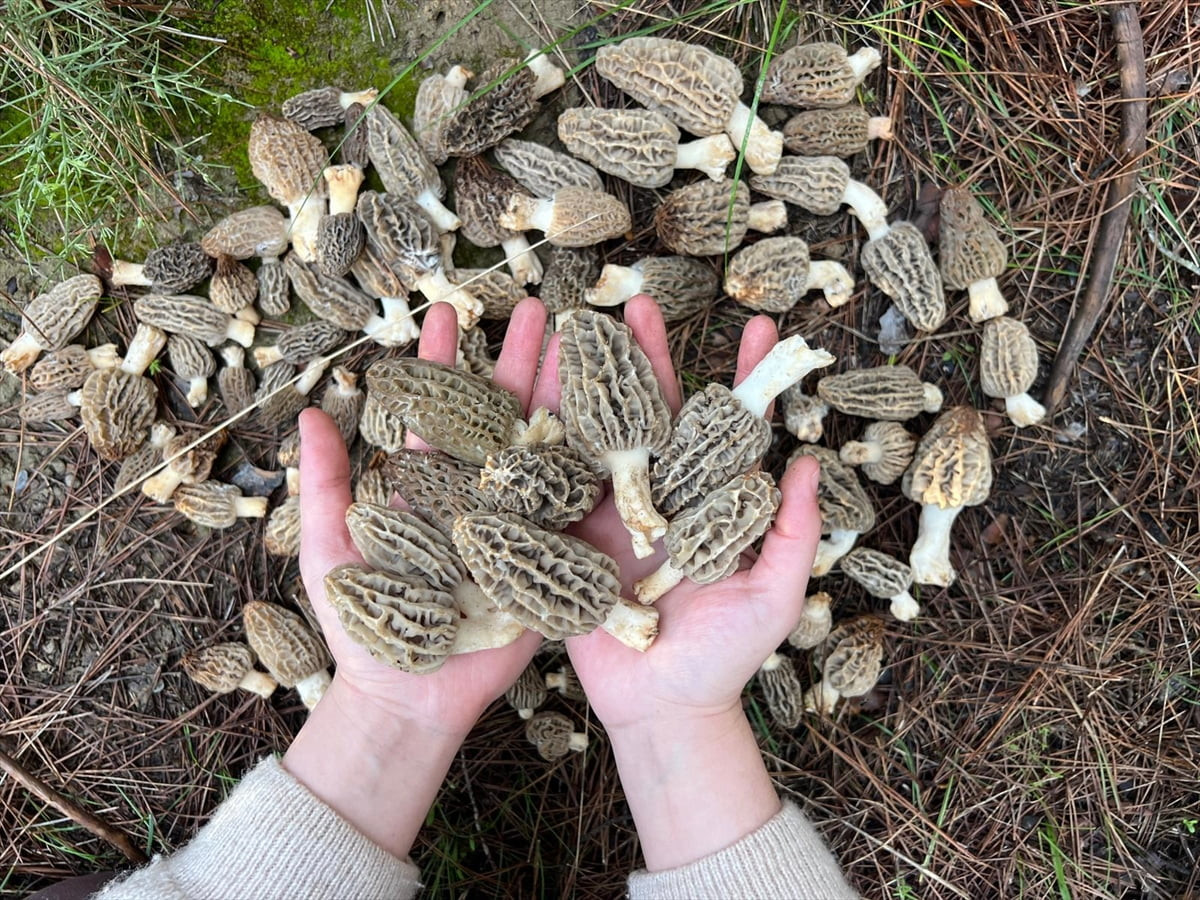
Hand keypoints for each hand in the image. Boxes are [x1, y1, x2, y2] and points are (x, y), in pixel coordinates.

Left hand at [285, 299, 545, 858]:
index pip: (440, 410)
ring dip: (563, 397)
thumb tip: (308, 413)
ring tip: (582, 345)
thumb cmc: (361, 629)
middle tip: (539, 309)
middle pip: (504, 416)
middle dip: (520, 362)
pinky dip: (593, 464)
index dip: (442, 360)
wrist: (407, 698)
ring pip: (545, 448)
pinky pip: (573, 506)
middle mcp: (478, 495)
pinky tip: (613, 417)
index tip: (447, 310)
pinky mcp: (548, 557)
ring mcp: (517, 522)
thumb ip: (326, 483)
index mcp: (428, 486)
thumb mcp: (332, 548)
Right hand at [533, 295, 822, 869]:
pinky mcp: (568, 537)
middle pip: (654, 414)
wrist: (662, 710)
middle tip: (638, 304)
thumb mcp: (773, 594)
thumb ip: (794, 531)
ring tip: (577, 327)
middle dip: (648, 359)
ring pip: (600, 433)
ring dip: (590, 381)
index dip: (743, 379)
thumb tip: (811, 462)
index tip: (759, 329)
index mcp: (711, 501)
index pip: (729, 428)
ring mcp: (611, 513)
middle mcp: (660, 496)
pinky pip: (554, 481)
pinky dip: (541, 436)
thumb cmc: (727, 657)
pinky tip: (528, 389)